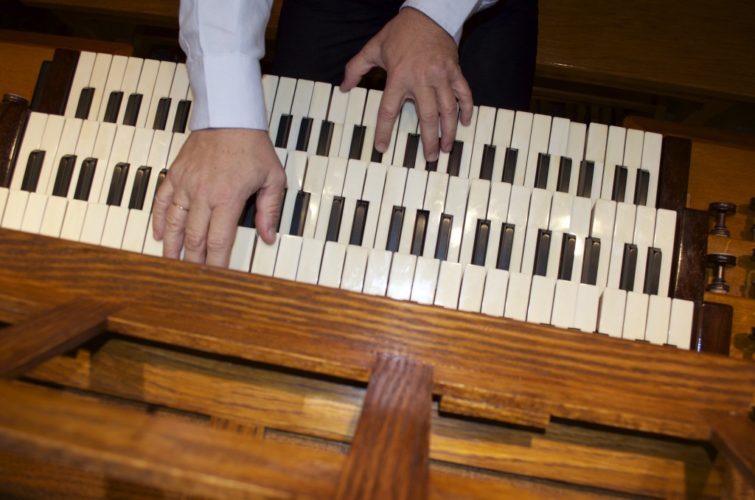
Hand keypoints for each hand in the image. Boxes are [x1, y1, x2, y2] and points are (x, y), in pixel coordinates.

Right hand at [152, 128, 285, 266]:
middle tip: (191, 278)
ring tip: (171, 264)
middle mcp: (203, 194)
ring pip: (174, 223)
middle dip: (193, 261)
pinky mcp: (176, 174)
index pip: (219, 240)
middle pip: (194, 237)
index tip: (215, 278)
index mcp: (228, 198)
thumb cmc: (253, 146)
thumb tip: (268, 237)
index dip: (216, 263)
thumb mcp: (273, 178)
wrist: (229, 116)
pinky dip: (159, 220)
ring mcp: (186, 184)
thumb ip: (270, 210)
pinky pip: (162, 201)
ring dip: (172, 246)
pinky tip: (159, 235)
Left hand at [340, 7, 472, 161]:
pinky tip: (464, 122)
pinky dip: (465, 108)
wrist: (428, 13)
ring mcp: (441, 75)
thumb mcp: (373, 47)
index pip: (389, 110)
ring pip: (448, 109)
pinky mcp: (455, 70)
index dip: (385, 131)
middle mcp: (421, 79)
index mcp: (399, 76)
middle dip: (429, 140)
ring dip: (448, 131)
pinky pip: (463, 93)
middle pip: (426, 117)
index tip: (382, 148)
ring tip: (447, 147)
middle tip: (431, 158)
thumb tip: (343, 87)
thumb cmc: (400, 32)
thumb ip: (356, 68)